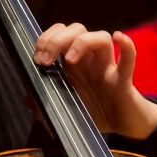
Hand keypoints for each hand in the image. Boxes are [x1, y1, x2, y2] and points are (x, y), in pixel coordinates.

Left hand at [32, 22, 156, 140]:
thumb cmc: (96, 113)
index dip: (47, 39)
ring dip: (82, 42)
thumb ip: (46, 104)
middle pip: (77, 30)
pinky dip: (126, 46)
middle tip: (45, 60)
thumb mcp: (65, 109)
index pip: (61, 34)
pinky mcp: (124, 80)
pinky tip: (118, 38)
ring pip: (100, 38)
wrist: (123, 126)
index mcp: (76, 64)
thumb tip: (28, 98)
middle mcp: (91, 60)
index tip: (37, 58)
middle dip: (57, 39)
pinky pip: (128, 59)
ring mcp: (108, 67)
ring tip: (70, 59)